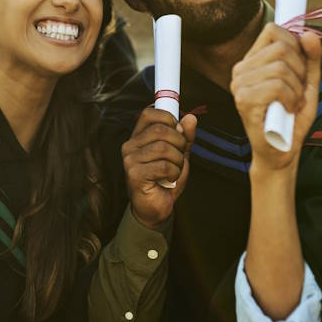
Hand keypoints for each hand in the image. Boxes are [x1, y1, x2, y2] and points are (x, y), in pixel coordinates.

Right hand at [122, 107, 196, 228]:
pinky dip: (174, 173)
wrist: (157, 208)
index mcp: (139, 136)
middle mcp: (130, 145)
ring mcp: (130, 160)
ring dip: (178, 161)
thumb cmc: (165, 179)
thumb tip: (191, 118)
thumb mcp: (179, 154)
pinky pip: (163, 166)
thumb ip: (184, 137)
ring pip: (164, 148)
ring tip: (174, 170)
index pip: (149, 113)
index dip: (169, 118)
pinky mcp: (134, 175)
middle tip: (180, 156)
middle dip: (179, 142)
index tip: (178, 131)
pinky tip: (169, 179)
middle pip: (160, 129)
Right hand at [231, 23, 321, 171]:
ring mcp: (239, 84)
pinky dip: (291, 100)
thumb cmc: (291, 118)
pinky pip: (277, 86)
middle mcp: (241, 69)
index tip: (300, 68)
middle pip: (281, 47)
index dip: (295, 45)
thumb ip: (310, 58)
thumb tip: (310, 34)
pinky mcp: (243, 100)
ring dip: (297, 89)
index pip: (273, 31)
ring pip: (281, 67)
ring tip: (292, 104)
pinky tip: (287, 111)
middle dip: (300, 70)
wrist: (282, 152)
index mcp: (252, 61)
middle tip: (297, 91)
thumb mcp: (307, 83)